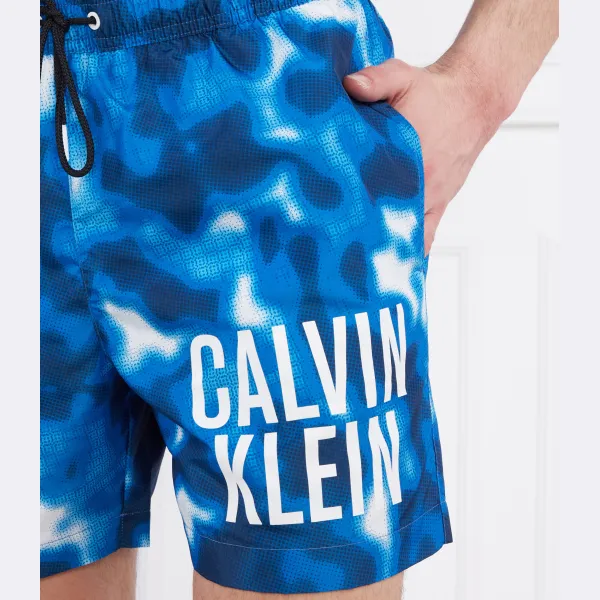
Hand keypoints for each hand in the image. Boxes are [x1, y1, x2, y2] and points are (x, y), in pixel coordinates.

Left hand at [344, 59, 504, 255]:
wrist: (474, 100)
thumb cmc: (435, 92)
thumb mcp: (402, 77)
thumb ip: (375, 80)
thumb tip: (349, 85)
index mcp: (408, 155)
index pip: (375, 190)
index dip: (353, 209)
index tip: (333, 227)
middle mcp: (421, 182)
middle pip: (388, 219)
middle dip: (364, 236)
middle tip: (338, 255)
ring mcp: (432, 197)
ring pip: (409, 233)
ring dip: (388, 249)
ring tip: (363, 272)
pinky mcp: (439, 203)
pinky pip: (427, 235)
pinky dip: (413, 251)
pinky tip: (398, 270)